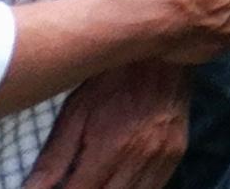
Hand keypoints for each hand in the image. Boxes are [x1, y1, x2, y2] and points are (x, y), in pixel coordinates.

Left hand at [21, 64, 186, 188]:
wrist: (158, 54)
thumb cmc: (110, 80)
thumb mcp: (74, 114)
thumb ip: (53, 159)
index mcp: (111, 149)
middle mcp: (141, 159)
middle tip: (72, 184)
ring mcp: (163, 157)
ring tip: (91, 181)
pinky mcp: (177, 153)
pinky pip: (154, 187)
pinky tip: (114, 182)